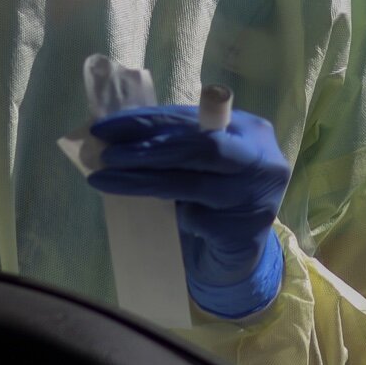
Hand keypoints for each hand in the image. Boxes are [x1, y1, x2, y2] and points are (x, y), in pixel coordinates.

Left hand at [87, 104, 289, 318]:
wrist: (241, 247)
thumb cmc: (214, 193)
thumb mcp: (202, 161)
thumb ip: (176, 143)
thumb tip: (115, 134)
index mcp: (248, 130)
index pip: (191, 117)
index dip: (147, 120)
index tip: (107, 126)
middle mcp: (260, 158)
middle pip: (198, 146)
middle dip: (146, 149)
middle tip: (106, 154)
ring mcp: (257, 196)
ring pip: (191, 184)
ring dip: (142, 180)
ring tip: (105, 179)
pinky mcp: (246, 232)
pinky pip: (197, 219)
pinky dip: (171, 214)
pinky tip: (148, 214)